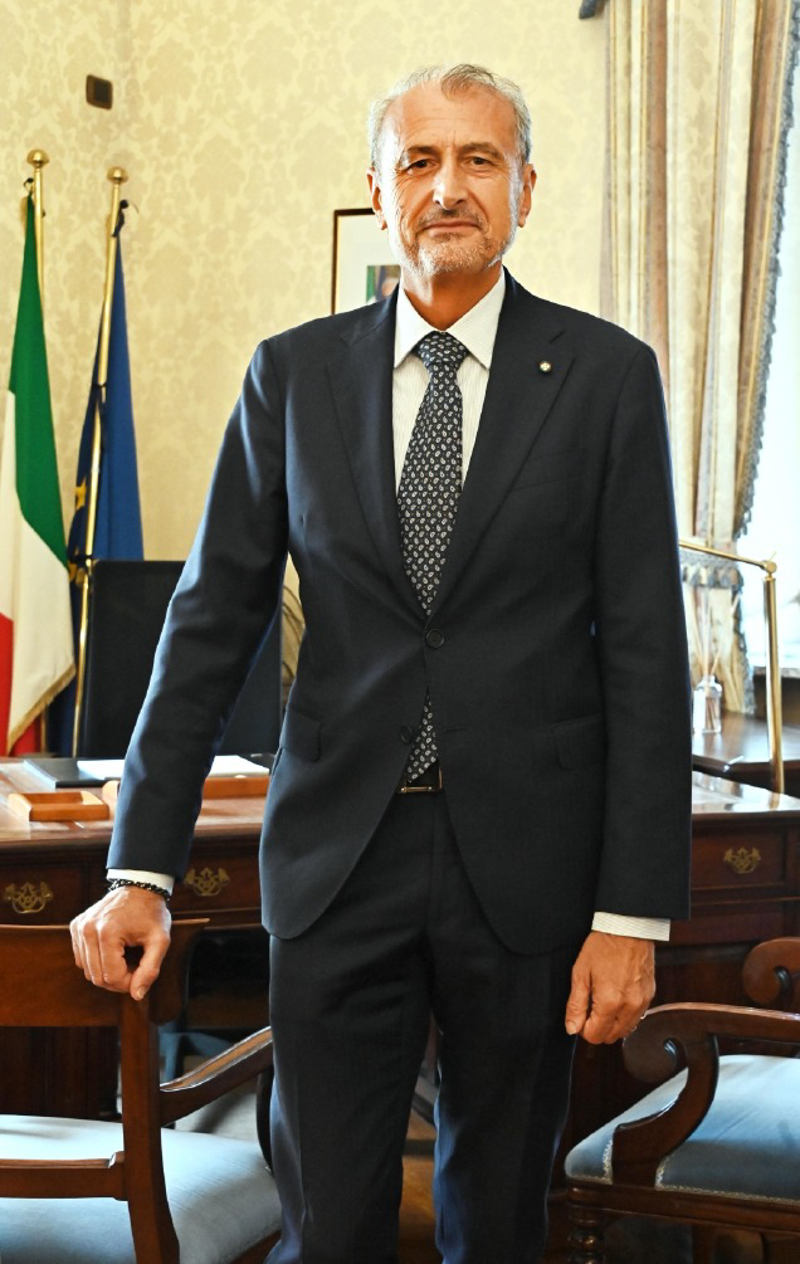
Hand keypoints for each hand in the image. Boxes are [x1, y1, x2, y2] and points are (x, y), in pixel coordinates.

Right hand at [70, 886, 171, 1000]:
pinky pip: (82, 959)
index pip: (111, 977)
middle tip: (135, 966)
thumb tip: (137, 995)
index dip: (129, 982)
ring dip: (107, 971)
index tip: (142, 971)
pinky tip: (112, 951)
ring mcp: (79, 927)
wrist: (139, 886)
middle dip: (118, 980)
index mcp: (107, 933)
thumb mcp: (160, 940)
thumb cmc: (152, 913)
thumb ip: (151, 969)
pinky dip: (97, 961)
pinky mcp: (76, 926)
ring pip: (88, 971)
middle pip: (97, 977)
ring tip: (125, 957)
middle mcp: (88, 930)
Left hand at [564, 931, 654, 1044]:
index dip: (583, 1029)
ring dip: (613, 1023)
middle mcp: (629, 1007)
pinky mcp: (650, 995)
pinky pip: (637, 1016)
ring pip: (626, 1029)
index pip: (595, 1036)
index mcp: (610, 1002)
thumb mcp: (581, 973)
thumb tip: (572, 1028)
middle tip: (590, 1008)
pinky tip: (618, 996)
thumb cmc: (604, 945)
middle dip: (598, 1028)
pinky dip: (626, 1014)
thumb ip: (576, 1004)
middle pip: (611, 1036)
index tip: (580, 1016)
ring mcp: (642, 1002)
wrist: (628, 927)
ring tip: (604, 1001)